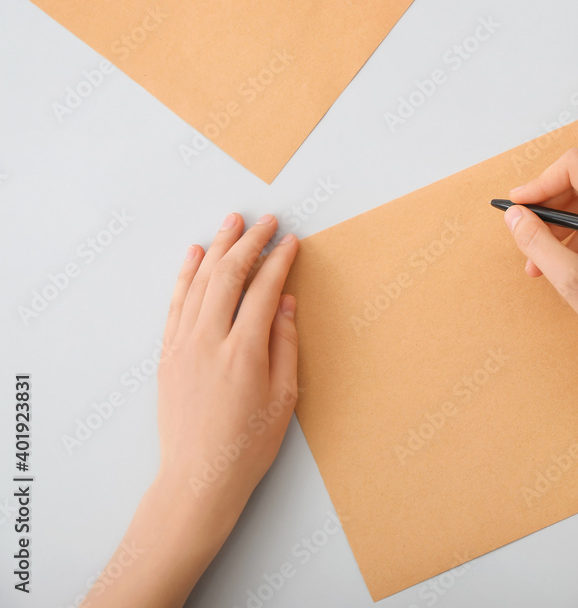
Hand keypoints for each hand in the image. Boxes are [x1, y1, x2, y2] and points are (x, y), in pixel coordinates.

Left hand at [83, 213, 299, 607]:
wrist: (199, 476)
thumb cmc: (248, 443)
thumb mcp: (283, 396)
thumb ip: (284, 343)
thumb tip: (285, 301)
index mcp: (244, 352)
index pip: (262, 290)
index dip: (278, 261)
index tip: (290, 241)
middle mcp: (208, 341)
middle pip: (228, 276)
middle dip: (248, 243)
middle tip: (264, 221)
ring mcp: (183, 345)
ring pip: (198, 283)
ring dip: (216, 249)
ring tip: (231, 223)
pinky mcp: (168, 354)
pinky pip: (176, 303)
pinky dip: (185, 276)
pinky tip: (195, 255)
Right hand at [503, 149, 577, 366]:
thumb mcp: (569, 277)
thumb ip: (536, 240)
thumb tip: (514, 215)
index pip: (575, 167)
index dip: (540, 183)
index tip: (519, 206)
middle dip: (548, 208)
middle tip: (524, 234)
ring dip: (557, 225)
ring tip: (537, 260)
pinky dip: (575, 234)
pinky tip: (559, 262)